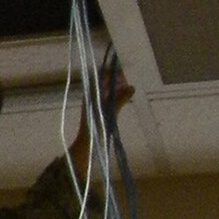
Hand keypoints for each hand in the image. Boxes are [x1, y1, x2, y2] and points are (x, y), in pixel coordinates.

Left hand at [68, 63, 134, 177]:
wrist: (87, 145)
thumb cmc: (97, 128)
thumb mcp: (110, 112)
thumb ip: (121, 99)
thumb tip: (132, 87)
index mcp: (92, 93)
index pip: (101, 75)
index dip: (112, 72)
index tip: (123, 75)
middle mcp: (92, 95)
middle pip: (105, 81)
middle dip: (116, 79)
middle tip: (127, 84)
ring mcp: (94, 103)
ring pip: (106, 90)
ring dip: (116, 88)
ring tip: (127, 91)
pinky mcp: (97, 111)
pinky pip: (107, 98)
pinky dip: (115, 96)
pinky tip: (123, 100)